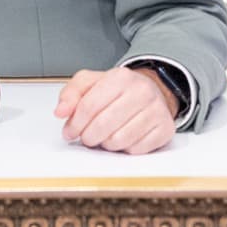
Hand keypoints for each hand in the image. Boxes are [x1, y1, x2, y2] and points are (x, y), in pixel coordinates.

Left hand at [53, 67, 176, 154]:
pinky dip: (125, 148)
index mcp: (120, 77)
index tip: (70, 132)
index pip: (89, 106)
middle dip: (88, 136)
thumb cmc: (118, 90)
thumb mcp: (90, 83)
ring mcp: (156, 110)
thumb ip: (71, 94)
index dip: (75, 123)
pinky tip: (123, 138)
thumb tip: (60, 111)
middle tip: (86, 137)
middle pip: (103, 125)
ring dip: (106, 144)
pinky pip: (137, 149)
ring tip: (105, 136)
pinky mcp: (165, 129)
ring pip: (120, 140)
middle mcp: (141, 91)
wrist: (152, 90)